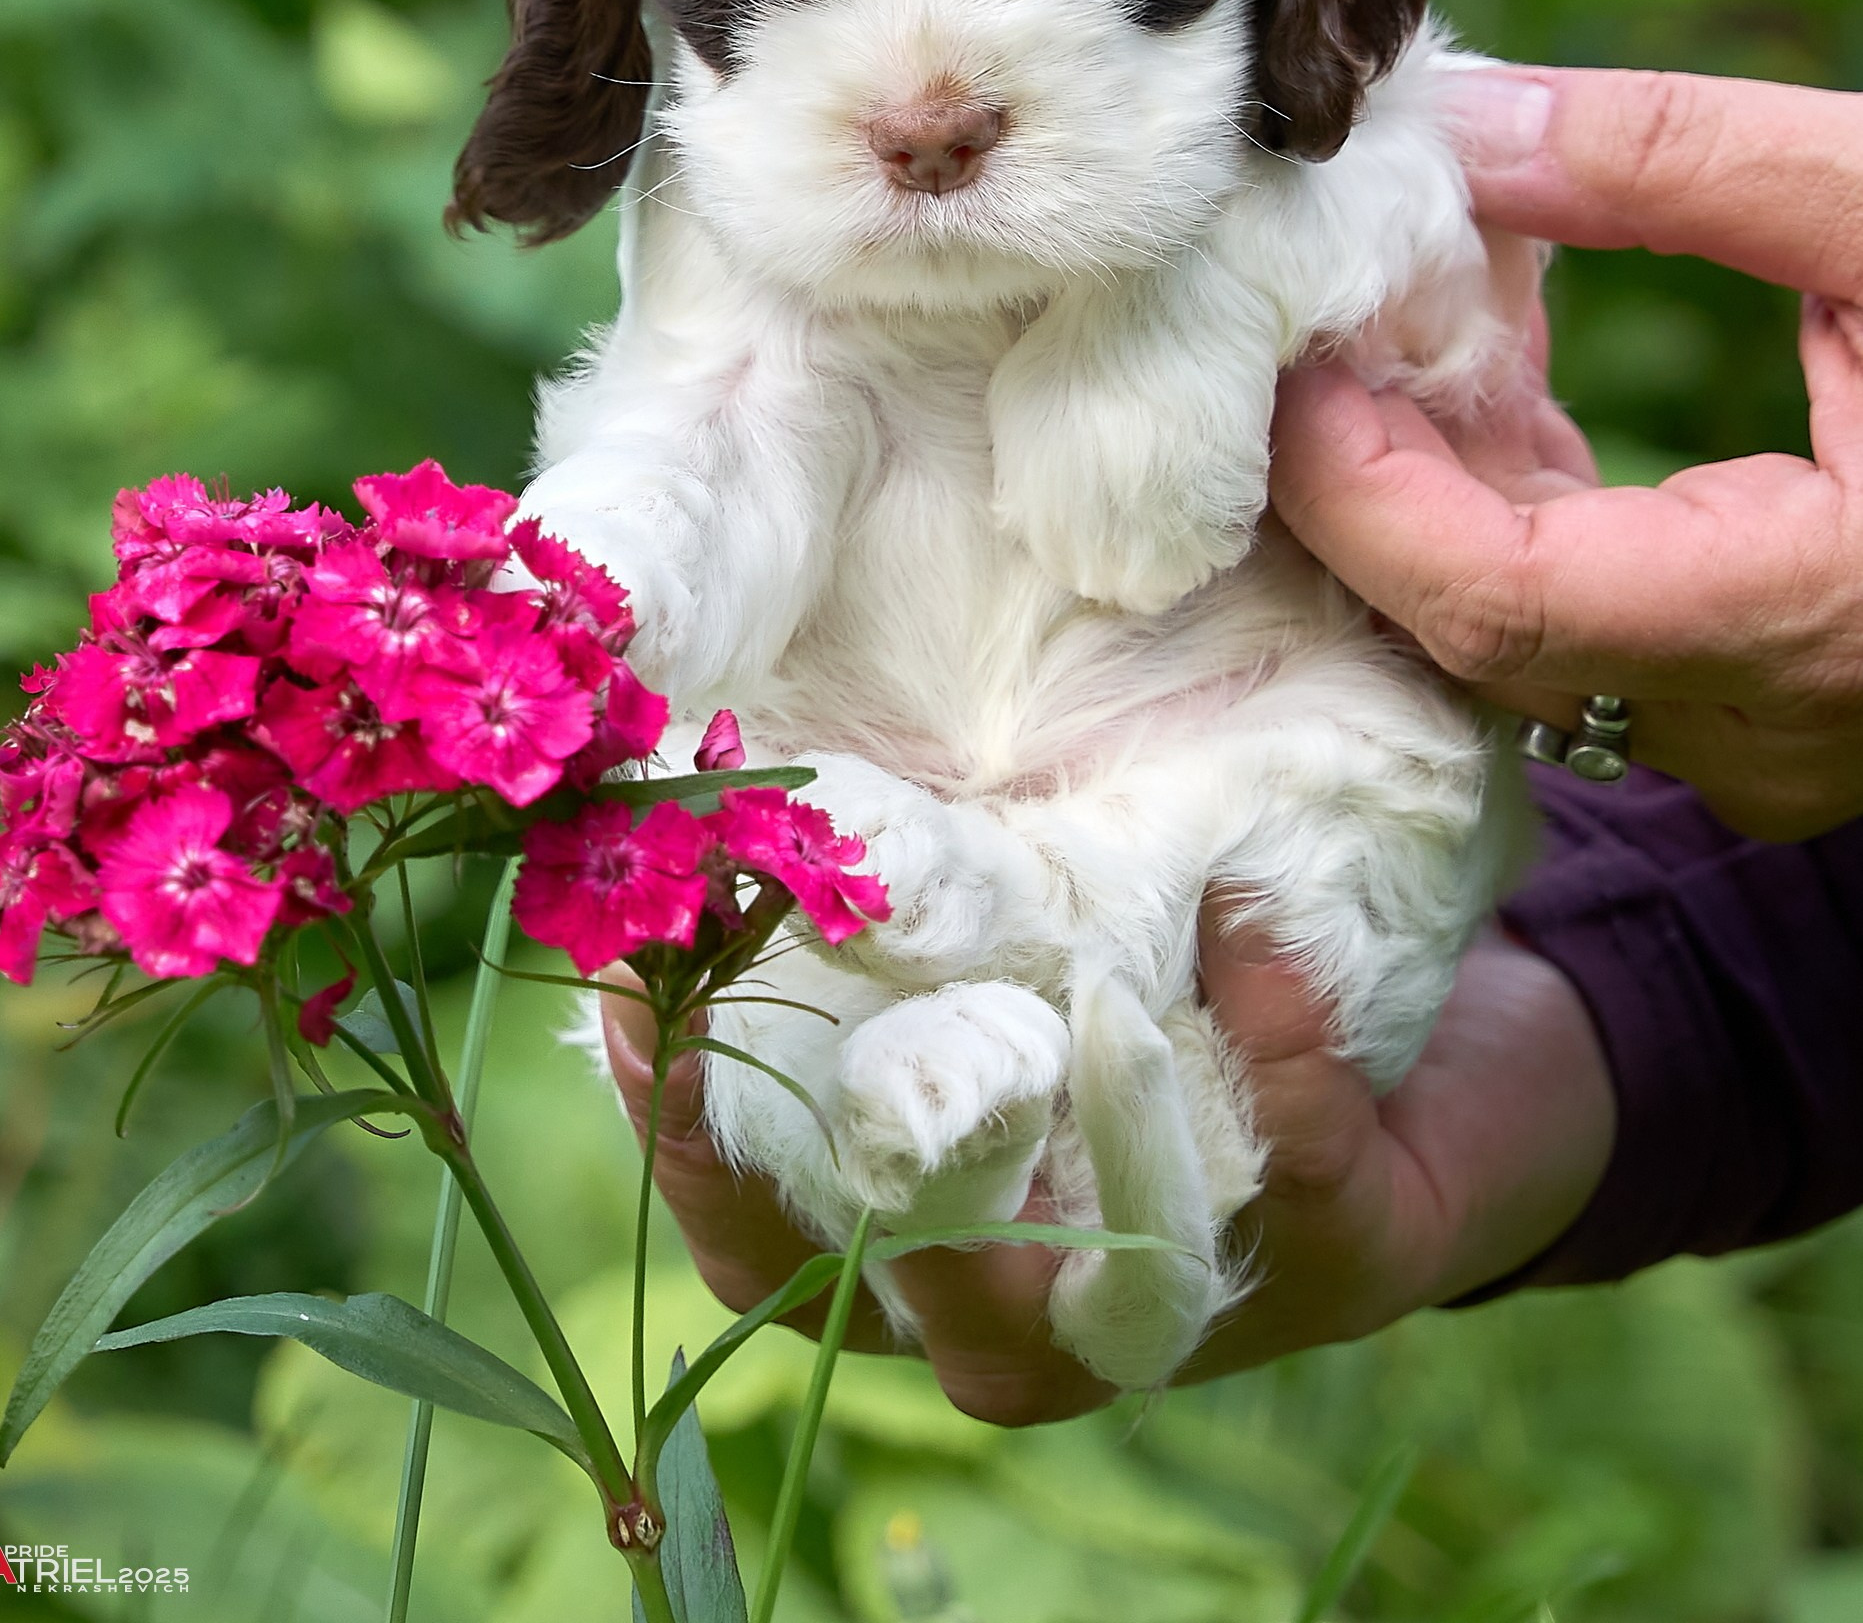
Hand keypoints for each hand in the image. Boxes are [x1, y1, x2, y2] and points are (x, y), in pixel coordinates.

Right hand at [599, 913, 1613, 1423]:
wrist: (1439, 1048)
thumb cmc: (1175, 965)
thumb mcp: (1030, 922)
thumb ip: (904, 881)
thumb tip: (715, 744)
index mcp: (913, 1224)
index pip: (746, 1221)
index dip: (672, 1120)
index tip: (626, 981)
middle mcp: (1016, 1307)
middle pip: (872, 1295)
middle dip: (814, 1169)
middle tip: (786, 1015)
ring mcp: (1168, 1315)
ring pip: (1066, 1322)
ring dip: (1047, 1167)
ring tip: (1051, 1007)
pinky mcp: (1331, 1262)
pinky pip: (1293, 1174)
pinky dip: (1270, 1045)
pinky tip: (1245, 920)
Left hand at [1273, 66, 1862, 841]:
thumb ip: (1682, 162)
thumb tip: (1472, 116)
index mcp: (1809, 620)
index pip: (1496, 603)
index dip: (1355, 485)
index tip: (1286, 356)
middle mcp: (1765, 722)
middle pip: (1477, 627)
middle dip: (1369, 470)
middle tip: (1303, 307)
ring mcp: (1763, 732)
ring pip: (1518, 633)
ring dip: (1435, 474)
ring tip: (1394, 304)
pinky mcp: (1761, 695)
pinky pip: (1583, 616)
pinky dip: (1516, 495)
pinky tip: (1494, 360)